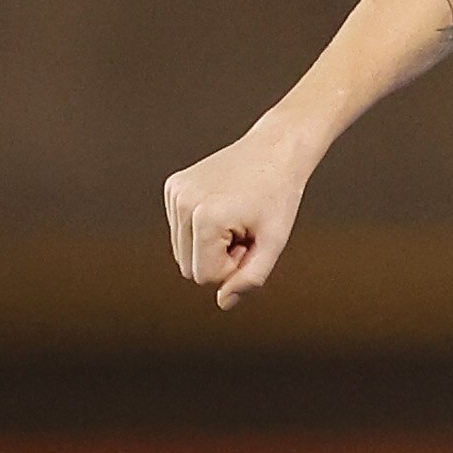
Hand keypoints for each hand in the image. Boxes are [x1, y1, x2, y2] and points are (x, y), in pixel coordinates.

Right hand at [164, 126, 309, 309]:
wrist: (275, 150)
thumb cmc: (280, 197)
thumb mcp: (273, 243)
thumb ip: (251, 278)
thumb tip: (222, 303)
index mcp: (205, 217)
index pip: (204, 277)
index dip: (233, 268)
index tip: (251, 241)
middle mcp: (183, 203)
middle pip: (188, 268)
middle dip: (219, 259)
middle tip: (245, 232)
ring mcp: (174, 192)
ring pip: (183, 251)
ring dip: (211, 245)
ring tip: (236, 219)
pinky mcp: (173, 186)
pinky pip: (181, 230)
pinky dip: (202, 228)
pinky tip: (225, 206)